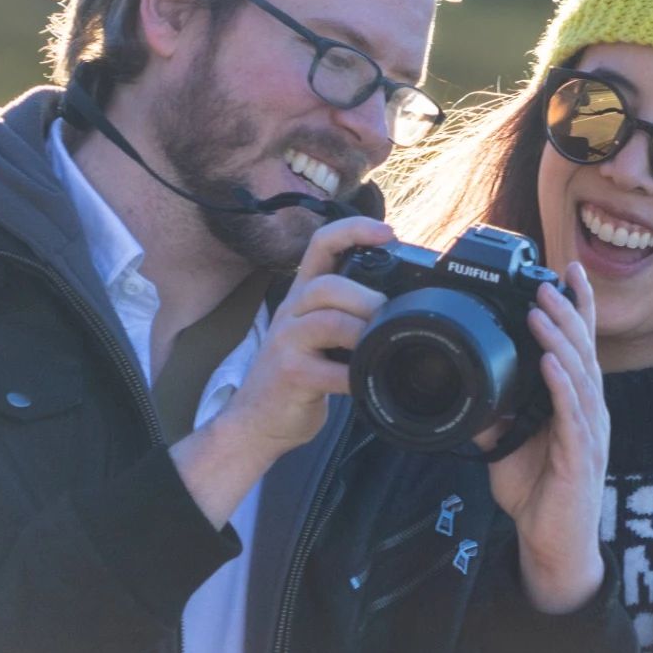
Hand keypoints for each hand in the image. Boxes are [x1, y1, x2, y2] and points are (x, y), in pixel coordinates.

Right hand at [174, 218, 390, 526]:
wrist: (256, 422)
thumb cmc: (296, 377)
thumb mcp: (316, 334)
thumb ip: (345, 313)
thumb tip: (396, 302)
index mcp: (302, 296)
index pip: (321, 244)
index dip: (353, 230)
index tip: (387, 233)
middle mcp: (291, 312)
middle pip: (328, 284)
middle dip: (367, 297)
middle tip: (388, 316)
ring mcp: (287, 343)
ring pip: (329, 320)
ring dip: (363, 332)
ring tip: (380, 346)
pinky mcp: (290, 375)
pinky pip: (330, 369)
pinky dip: (355, 375)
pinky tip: (365, 382)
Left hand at [481, 262, 607, 613]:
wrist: (553, 546)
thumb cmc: (540, 496)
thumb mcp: (509, 448)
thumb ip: (496, 416)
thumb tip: (473, 389)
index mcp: (577, 405)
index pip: (580, 348)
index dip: (578, 308)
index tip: (568, 272)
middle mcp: (590, 412)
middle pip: (583, 351)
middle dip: (567, 312)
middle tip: (546, 281)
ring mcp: (589, 433)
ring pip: (579, 375)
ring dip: (560, 339)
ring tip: (541, 309)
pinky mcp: (581, 456)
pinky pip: (573, 413)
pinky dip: (561, 384)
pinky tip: (549, 362)